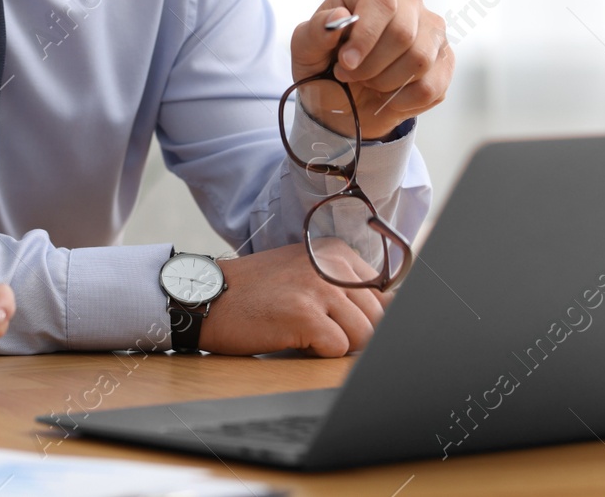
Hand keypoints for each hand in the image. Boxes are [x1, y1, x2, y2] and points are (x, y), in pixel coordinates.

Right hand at [198, 242, 385, 356]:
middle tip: (315, 329)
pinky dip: (317, 352)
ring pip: (362, 337)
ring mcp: (319, 288)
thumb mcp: (308, 275)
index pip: (384, 296)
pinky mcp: (304, 315)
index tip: (337, 320)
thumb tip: (394, 310)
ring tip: (302, 331)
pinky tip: (291, 336)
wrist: (210, 296)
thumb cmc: (259, 293)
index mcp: (336, 253)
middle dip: (352, 336)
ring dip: (334, 344)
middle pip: (377, 319)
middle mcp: (332, 265)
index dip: (365, 319)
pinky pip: (337, 349)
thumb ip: (348, 289)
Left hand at [291, 0, 453, 138]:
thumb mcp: (304, 49)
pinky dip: (402, 101)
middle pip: (402, 33)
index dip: (365, 36)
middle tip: (348, 75)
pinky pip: (431, 86)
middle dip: (370, 66)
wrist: (343, 99)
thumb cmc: (323, 64)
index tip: (346, 62)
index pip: (381, 0)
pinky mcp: (444, 60)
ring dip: (385, 83)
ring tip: (367, 81)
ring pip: (420, 59)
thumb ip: (315, 31)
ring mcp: (431, 29)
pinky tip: (387, 96)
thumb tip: (339, 16)